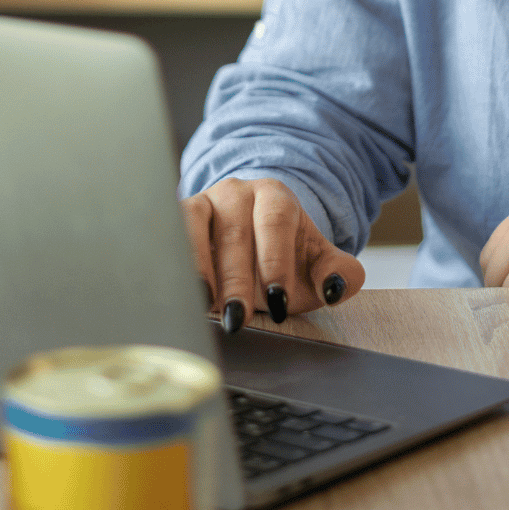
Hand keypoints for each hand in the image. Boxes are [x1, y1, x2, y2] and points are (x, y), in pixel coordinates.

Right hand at [181, 177, 364, 330]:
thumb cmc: (287, 257)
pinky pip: (170, 231)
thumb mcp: (318, 263)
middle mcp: (236, 192)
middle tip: (238, 317)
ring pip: (195, 226)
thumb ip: (338, 274)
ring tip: (203, 303)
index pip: (275, 223)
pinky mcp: (177, 216)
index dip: (275, 261)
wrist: (254, 238)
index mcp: (275, 197)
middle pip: (235, 232)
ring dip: (198, 267)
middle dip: (236, 279)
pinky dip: (172, 258)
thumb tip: (337, 287)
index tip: (279, 299)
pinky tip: (177, 290)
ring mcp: (204, 201)